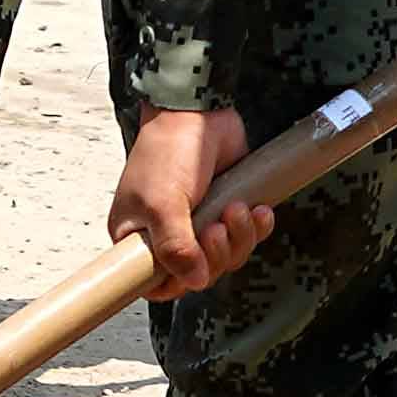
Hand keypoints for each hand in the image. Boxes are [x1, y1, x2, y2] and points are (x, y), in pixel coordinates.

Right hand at [110, 106, 267, 297]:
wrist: (198, 113)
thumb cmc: (167, 152)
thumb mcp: (162, 204)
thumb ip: (176, 248)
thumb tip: (195, 281)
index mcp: (138, 237)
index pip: (156, 283)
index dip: (181, 281)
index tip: (196, 266)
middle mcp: (166, 234)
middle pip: (200, 273)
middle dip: (218, 254)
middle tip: (217, 227)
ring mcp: (198, 223)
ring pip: (227, 256)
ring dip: (240, 237)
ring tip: (237, 209)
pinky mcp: (225, 209)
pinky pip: (246, 236)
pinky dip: (256, 227)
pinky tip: (258, 210)